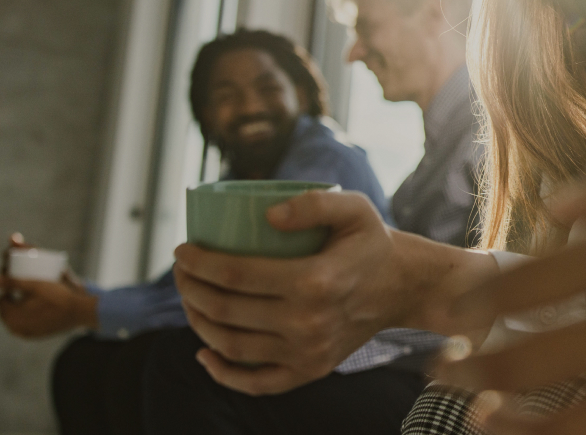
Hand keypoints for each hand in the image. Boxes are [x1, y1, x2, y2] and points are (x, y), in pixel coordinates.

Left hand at [0, 274, 96, 337]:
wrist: (79, 312)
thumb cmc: (57, 296)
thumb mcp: (33, 285)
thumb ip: (11, 282)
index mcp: (11, 316)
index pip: (0, 301)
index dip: (7, 290)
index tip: (19, 283)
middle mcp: (15, 329)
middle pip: (6, 311)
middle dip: (11, 300)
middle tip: (26, 289)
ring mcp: (26, 334)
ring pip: (15, 319)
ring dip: (19, 309)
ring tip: (31, 298)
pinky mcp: (36, 336)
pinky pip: (26, 326)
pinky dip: (28, 318)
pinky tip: (37, 310)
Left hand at [172, 191, 496, 394]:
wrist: (404, 287)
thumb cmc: (371, 243)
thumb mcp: (353, 208)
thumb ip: (313, 202)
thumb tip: (266, 216)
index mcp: (316, 281)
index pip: (236, 275)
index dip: (199, 263)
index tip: (182, 250)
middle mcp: (309, 323)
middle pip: (226, 310)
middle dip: (189, 289)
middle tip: (181, 270)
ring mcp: (309, 352)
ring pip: (232, 345)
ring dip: (197, 322)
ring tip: (189, 299)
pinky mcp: (311, 370)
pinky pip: (257, 383)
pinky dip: (223, 374)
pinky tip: (204, 353)